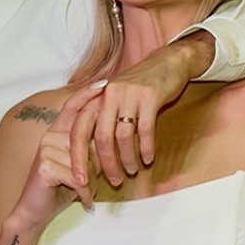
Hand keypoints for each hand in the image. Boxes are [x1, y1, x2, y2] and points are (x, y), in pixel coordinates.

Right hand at [13, 87, 101, 228]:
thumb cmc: (59, 188)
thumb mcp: (79, 165)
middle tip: (104, 179)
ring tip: (86, 193)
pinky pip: (77, 176)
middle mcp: (49, 136)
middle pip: (86, 139)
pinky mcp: (45, 166)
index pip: (73, 107)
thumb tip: (114, 137)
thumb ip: (91, 149)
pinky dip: (84, 191)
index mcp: (57, 132)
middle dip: (98, 162)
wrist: (34, 212)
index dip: (87, 93)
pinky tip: (84, 201)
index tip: (105, 84)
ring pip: (83, 160)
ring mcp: (45, 149)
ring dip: (90, 181)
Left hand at [70, 37, 201, 188]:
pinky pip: (145, 130)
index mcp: (95, 98)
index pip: (78, 131)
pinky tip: (148, 159)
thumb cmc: (140, 86)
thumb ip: (103, 120)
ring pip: (123, 136)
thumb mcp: (115, 99)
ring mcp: (128, 95)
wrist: (167, 62)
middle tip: (113, 181)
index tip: (81, 180)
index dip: (78, 158)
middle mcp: (108, 96)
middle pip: (100, 138)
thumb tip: (94, 155)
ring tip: (132, 171)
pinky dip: (146, 148)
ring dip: (128, 158)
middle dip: (106, 164)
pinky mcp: (149, 97)